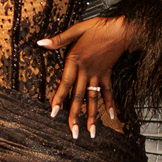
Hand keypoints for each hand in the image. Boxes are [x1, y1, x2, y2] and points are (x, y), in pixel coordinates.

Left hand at [37, 16, 133, 138]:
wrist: (122, 29)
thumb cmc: (98, 27)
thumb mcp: (76, 29)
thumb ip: (58, 39)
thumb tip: (40, 42)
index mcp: (76, 61)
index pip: (66, 83)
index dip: (59, 98)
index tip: (54, 113)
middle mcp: (87, 71)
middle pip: (79, 97)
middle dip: (75, 116)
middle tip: (72, 133)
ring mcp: (98, 74)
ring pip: (93, 98)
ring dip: (92, 116)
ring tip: (91, 133)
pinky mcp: (107, 74)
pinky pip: (108, 91)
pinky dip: (110, 103)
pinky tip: (111, 116)